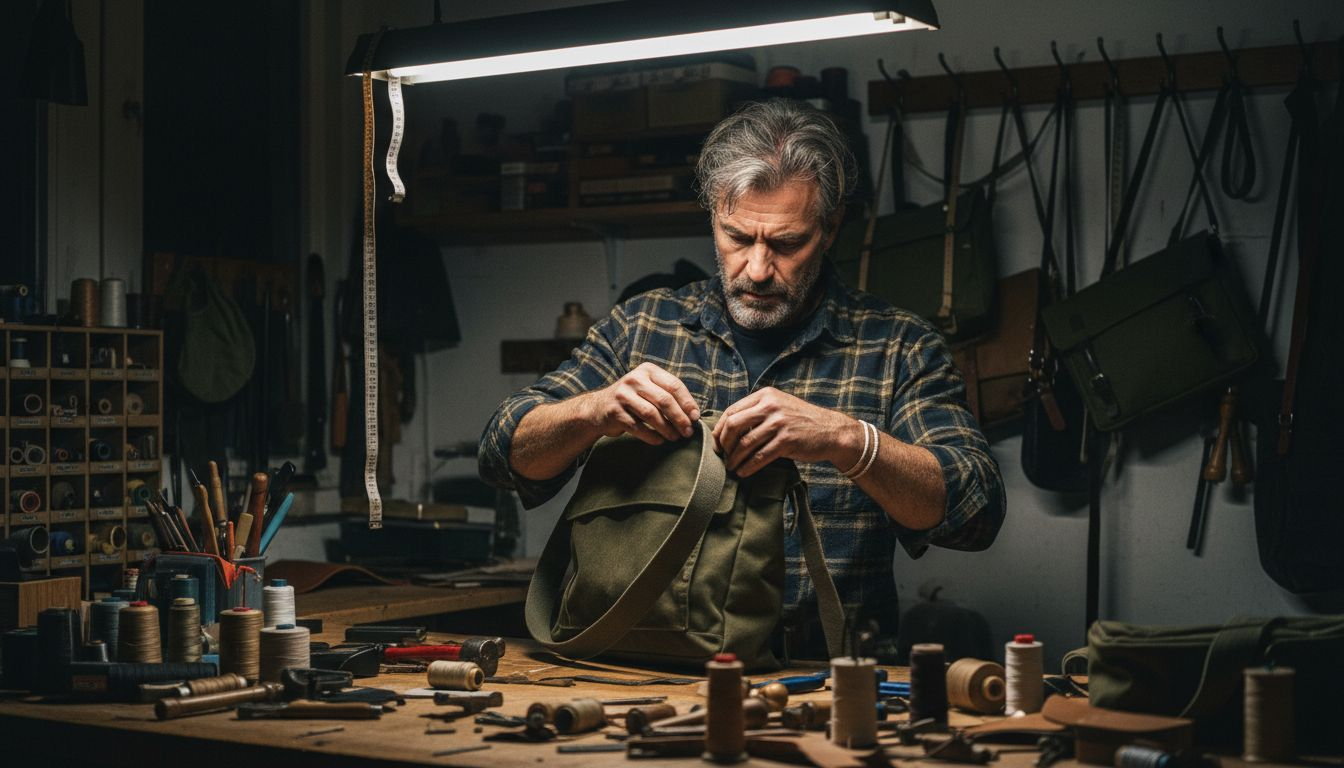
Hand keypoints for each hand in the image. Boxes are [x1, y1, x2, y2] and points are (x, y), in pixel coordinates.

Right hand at [581, 362, 700, 444]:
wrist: (598, 408)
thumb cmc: (633, 400)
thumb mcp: (649, 389)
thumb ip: (668, 396)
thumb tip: (693, 415)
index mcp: (647, 370)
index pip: (674, 385)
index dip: (687, 403)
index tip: (695, 417)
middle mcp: (634, 379)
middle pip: (664, 400)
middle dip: (679, 418)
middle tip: (688, 432)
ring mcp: (622, 395)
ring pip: (651, 414)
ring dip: (667, 429)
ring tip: (675, 437)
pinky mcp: (614, 412)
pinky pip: (638, 427)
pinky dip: (652, 436)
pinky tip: (660, 440)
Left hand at [712, 388, 857, 475]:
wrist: (832, 430)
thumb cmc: (801, 421)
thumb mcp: (779, 406)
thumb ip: (757, 411)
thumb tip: (727, 429)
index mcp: (765, 395)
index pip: (732, 411)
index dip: (720, 430)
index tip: (717, 444)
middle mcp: (771, 406)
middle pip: (734, 425)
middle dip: (724, 444)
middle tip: (723, 456)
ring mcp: (779, 423)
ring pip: (745, 443)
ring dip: (735, 459)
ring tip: (731, 467)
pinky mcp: (787, 440)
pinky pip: (760, 457)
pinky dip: (748, 467)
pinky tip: (743, 472)